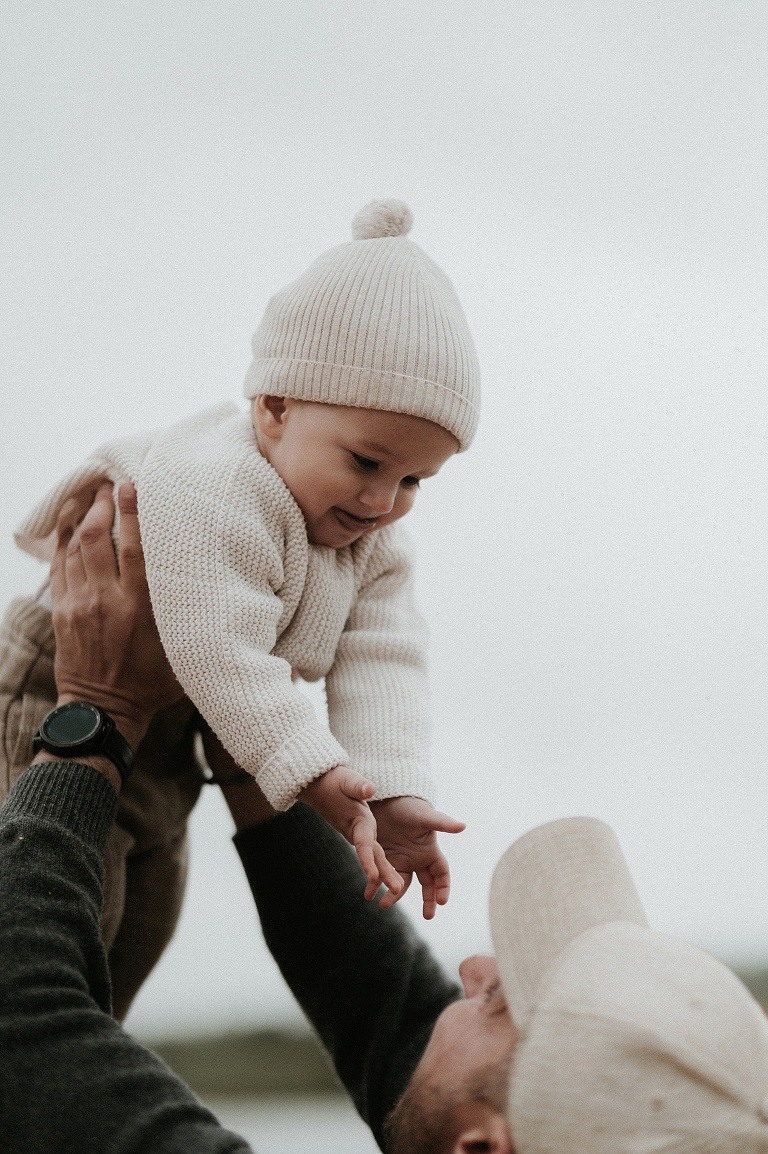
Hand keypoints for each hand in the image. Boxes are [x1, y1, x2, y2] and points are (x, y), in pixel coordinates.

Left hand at [50, 481, 182, 750]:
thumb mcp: (183, 652)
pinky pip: (58, 567)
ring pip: (74, 549)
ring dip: (80, 519)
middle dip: (100, 506)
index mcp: (140, 608)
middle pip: (96, 539)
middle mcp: (107, 601)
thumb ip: (192, 618)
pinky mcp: (62, 613)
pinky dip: (62, 543)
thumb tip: (222, 591)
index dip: (131, 512)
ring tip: (89, 498)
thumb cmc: (152, 684)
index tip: (130, 484)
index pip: (133, 548)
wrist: (105, 712)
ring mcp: (79, 606)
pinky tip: (68, 527)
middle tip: (106, 485)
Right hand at [298, 766, 403, 900]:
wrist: (318, 786)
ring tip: (398, 890)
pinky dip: (381, 865)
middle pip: (372, 855)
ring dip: (385, 873)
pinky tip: (391, 877)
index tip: (373, 877)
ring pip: (373, 856)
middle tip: (397, 890)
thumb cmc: (333, 781)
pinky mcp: (360, 833)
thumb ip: (358, 785)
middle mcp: (357, 831)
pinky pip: (371, 852)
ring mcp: (358, 834)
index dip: (367, 860)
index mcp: (356, 820)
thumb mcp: (346, 779)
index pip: (363, 843)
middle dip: (383, 873)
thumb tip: (370, 789)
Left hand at [369, 796, 464, 918]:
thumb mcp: (424, 816)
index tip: (442, 901)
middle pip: (426, 885)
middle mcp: (416, 859)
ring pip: (400, 884)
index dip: (443, 887)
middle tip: (428, 916)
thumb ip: (442, 823)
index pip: (441, 874)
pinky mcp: (383, 859)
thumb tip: (463, 825)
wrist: (387, 799)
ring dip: (393, 896)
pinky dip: (375, 887)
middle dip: (428, 901)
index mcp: (429, 851)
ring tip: (384, 905)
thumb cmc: (409, 806)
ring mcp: (399, 860)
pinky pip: (380, 877)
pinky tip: (368, 895)